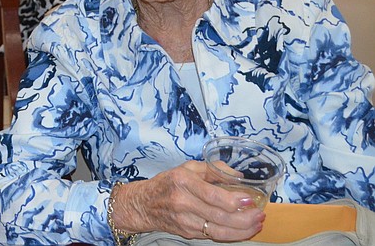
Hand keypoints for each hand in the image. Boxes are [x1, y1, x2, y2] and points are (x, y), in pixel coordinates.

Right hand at [113, 161, 264, 240]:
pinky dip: (232, 235)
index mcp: (183, 181)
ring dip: (243, 231)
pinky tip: (243, 229)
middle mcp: (183, 202)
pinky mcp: (187, 233)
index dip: (234, 200)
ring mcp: (185, 221)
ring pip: (219, 232)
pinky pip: (214, 236)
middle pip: (220, 217)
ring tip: (257, 224)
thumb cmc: (168, 182)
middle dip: (245, 218)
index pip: (212, 195)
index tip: (250, 200)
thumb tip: (238, 176)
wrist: (144, 204)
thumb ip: (214, 169)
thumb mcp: (188, 168)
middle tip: (260, 214)